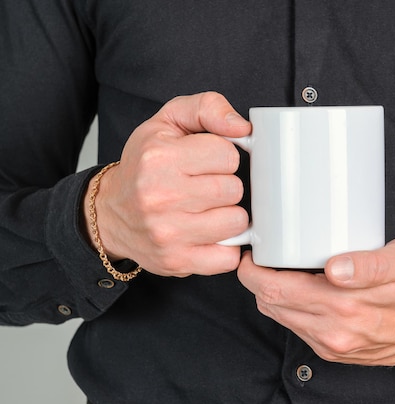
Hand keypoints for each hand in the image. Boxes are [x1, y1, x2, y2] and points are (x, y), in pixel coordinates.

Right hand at [84, 92, 250, 276]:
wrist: (110, 213)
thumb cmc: (145, 165)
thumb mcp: (168, 122)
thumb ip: (208, 108)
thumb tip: (242, 126)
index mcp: (159, 157)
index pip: (228, 155)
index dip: (224, 157)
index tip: (208, 162)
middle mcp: (160, 196)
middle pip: (234, 190)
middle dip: (227, 186)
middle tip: (207, 187)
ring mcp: (168, 233)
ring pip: (236, 222)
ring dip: (229, 216)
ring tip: (209, 209)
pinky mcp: (177, 261)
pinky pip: (228, 258)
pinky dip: (226, 247)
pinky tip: (211, 234)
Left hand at [237, 237, 394, 365]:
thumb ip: (370, 264)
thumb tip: (334, 268)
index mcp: (347, 308)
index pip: (278, 290)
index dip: (255, 270)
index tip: (255, 251)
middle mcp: (336, 334)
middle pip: (273, 304)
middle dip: (259, 279)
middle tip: (265, 254)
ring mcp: (335, 347)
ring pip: (282, 318)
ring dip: (274, 294)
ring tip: (281, 268)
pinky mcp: (337, 353)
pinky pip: (299, 329)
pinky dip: (291, 308)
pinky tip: (302, 289)